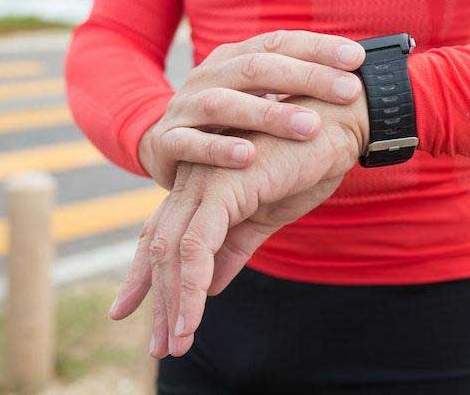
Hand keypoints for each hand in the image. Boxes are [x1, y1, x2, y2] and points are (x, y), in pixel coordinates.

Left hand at [110, 95, 368, 357]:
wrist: (340, 122)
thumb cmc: (310, 160)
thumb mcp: (269, 214)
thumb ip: (236, 246)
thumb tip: (212, 286)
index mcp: (205, 186)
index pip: (163, 234)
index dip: (144, 275)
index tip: (129, 310)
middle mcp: (195, 180)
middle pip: (159, 246)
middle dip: (158, 299)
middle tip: (162, 346)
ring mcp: (205, 180)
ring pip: (172, 251)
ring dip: (173, 302)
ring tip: (177, 343)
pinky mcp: (223, 185)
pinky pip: (197, 244)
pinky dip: (192, 285)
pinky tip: (193, 319)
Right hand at [139, 30, 365, 188]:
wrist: (163, 147)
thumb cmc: (229, 125)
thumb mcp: (259, 97)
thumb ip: (297, 85)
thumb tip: (358, 76)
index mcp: (234, 59)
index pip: (279, 43)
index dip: (318, 48)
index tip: (358, 59)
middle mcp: (209, 76)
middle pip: (258, 68)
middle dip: (307, 77)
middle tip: (348, 91)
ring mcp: (184, 107)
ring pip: (225, 104)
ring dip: (270, 115)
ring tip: (310, 126)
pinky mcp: (166, 142)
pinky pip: (190, 144)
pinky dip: (218, 149)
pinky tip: (248, 157)